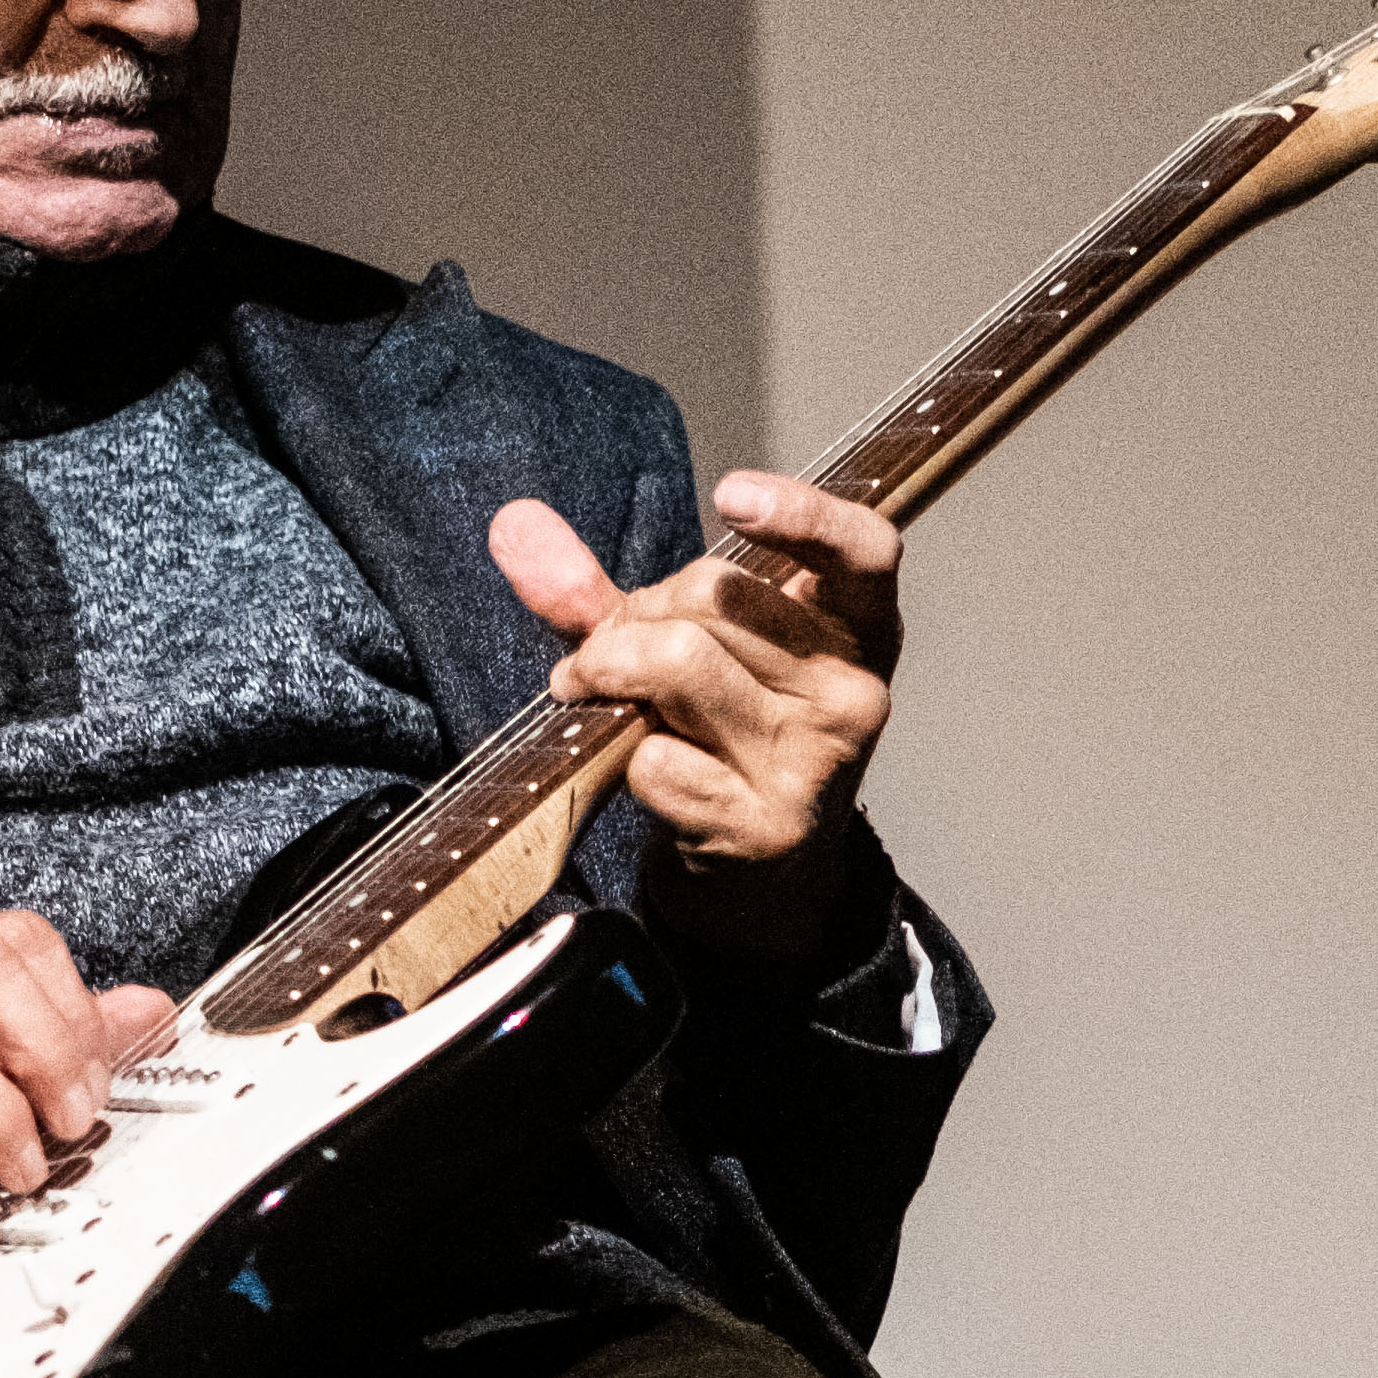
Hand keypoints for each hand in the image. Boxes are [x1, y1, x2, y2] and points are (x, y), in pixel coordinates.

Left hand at [484, 471, 900, 962]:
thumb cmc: (729, 742)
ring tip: (600, 695)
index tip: (728, 495)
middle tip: (616, 655)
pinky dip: (625, 758)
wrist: (765, 882)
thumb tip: (512, 526)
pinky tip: (649, 771)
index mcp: (862, 630)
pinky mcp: (765, 825)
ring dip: (611, 674)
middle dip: (639, 615)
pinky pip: (655, 755)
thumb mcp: (698, 654)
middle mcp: (854, 693)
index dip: (802, 513)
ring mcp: (814, 763)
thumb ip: (609, 593)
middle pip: (716, 597)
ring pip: (679, 664)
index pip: (865, 549)